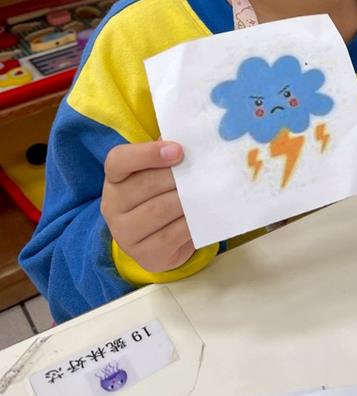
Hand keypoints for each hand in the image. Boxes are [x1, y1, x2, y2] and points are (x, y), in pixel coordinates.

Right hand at [101, 141, 193, 273]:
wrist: (160, 242)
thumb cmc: (161, 196)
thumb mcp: (159, 174)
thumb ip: (169, 156)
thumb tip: (191, 140)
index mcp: (114, 179)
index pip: (118, 160)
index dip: (147, 153)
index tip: (178, 150)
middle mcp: (112, 206)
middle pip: (144, 185)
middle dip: (177, 177)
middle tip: (202, 171)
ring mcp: (125, 234)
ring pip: (159, 210)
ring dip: (186, 198)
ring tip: (205, 190)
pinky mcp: (145, 255)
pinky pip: (171, 235)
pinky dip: (190, 222)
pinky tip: (202, 214)